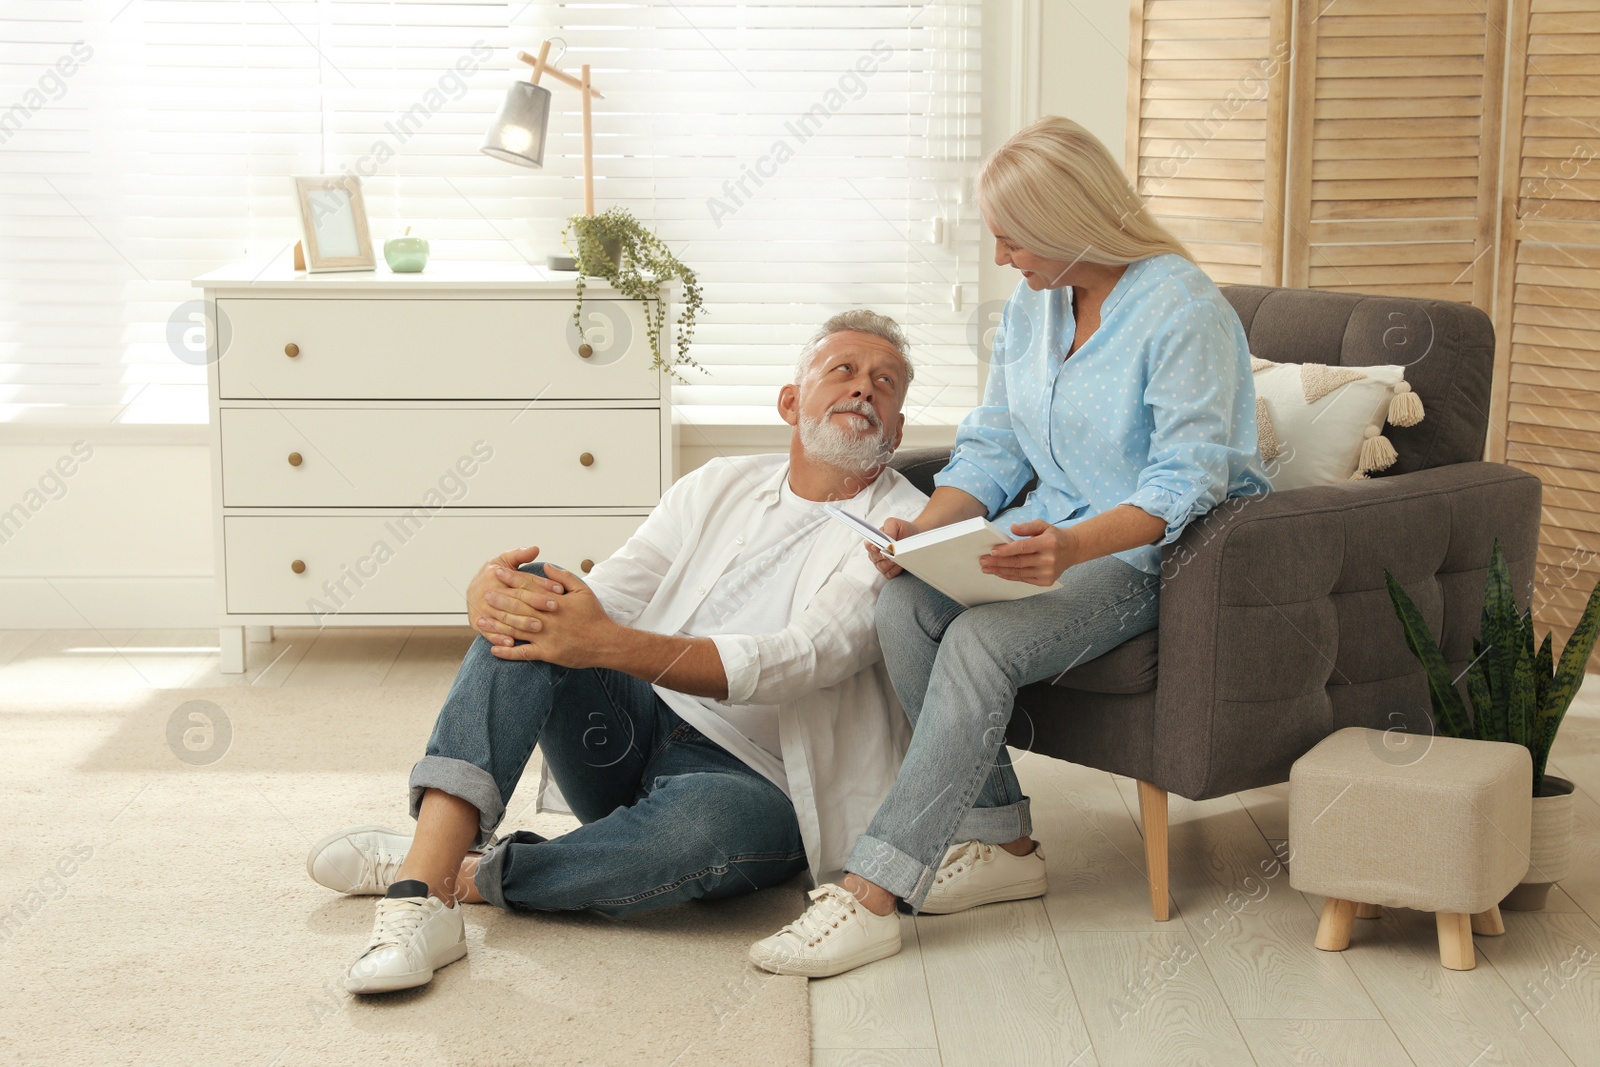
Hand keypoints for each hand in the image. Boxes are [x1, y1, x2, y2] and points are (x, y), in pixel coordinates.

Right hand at [467, 546, 563, 642]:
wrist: (472, 591)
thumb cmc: (493, 575)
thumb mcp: (503, 561)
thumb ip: (519, 555)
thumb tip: (535, 548)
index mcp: (495, 576)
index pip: (522, 581)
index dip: (542, 584)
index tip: (560, 589)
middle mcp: (488, 593)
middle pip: (514, 600)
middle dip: (535, 604)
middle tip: (554, 607)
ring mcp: (482, 610)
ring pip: (504, 618)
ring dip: (521, 623)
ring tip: (539, 626)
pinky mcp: (478, 624)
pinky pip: (489, 632)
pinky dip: (499, 638)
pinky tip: (512, 643)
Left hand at [483, 563, 617, 666]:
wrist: (606, 643)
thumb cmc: (595, 616)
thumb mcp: (583, 590)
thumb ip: (564, 577)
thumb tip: (547, 566)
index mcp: (555, 601)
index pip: (528, 586)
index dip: (511, 578)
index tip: (496, 572)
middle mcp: (548, 618)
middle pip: (518, 606)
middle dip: (499, 599)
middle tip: (483, 593)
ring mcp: (546, 637)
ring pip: (517, 629)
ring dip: (497, 625)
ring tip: (481, 621)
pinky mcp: (548, 653)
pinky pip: (524, 653)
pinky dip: (508, 652)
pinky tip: (494, 649)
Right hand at [865, 516, 919, 578]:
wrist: (914, 536)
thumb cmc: (903, 530)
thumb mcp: (894, 523)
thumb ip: (888, 529)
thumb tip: (884, 539)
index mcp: (874, 540)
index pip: (868, 545)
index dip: (873, 547)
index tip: (880, 547)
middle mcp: (875, 552)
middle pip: (874, 558)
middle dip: (885, 555)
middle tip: (894, 552)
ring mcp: (881, 562)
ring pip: (881, 567)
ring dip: (890, 563)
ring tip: (898, 557)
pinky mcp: (888, 571)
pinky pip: (888, 574)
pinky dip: (894, 570)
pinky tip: (900, 565)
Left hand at [980, 519, 1081, 585]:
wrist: (1072, 550)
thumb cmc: (1053, 536)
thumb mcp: (1043, 525)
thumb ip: (1027, 526)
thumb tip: (1012, 528)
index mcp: (1048, 543)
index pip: (1023, 548)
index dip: (1006, 550)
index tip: (992, 551)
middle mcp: (1048, 559)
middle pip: (1018, 562)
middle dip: (998, 562)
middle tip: (983, 561)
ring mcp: (1048, 572)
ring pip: (1019, 573)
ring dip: (1000, 571)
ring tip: (987, 568)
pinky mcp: (1046, 581)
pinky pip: (1023, 579)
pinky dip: (1010, 576)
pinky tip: (999, 572)